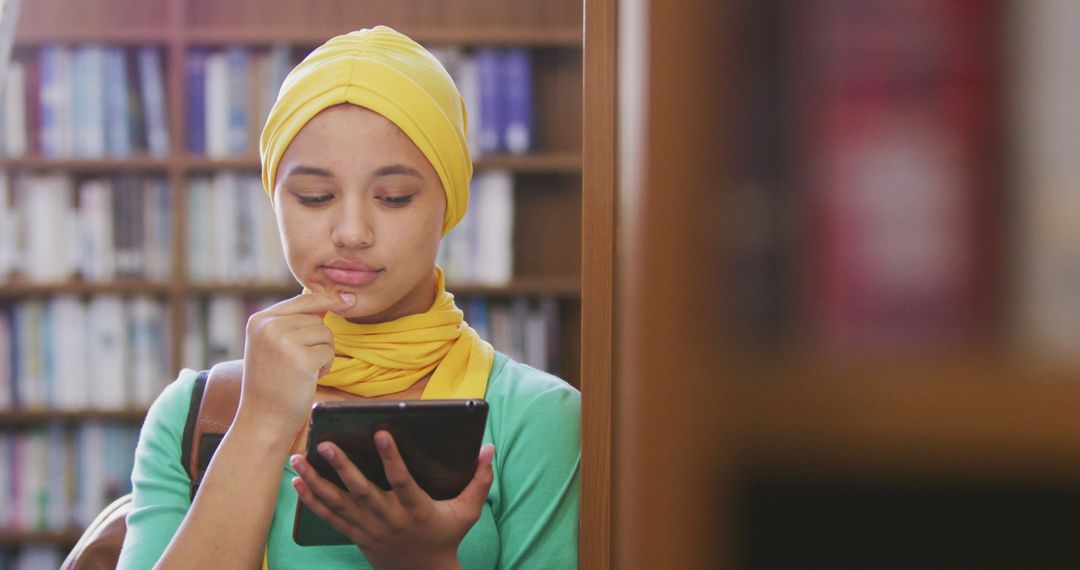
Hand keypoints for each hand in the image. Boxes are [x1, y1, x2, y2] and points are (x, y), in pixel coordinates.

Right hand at [237, 291, 354, 439]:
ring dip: (322, 353)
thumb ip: (293, 322)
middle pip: (316, 319)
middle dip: (317, 341)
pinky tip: (309, 378)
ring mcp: (284, 342)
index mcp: (259, 320)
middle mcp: (269, 327)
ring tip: (303, 371)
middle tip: (300, 363)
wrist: (263, 418)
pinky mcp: (301, 359)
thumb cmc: (271, 383)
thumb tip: (329, 301)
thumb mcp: (271, 345)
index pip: (302, 300)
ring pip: (325, 334)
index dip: (326, 299)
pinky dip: (325, 366)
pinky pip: (329, 351)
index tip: (346, 300)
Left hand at [290, 432, 495, 569]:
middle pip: (361, 491)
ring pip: (338, 503)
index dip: (391, 457)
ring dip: (316, 481)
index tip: (380, 433)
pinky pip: (330, 517)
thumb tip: (488, 449)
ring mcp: (369, 528)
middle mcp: (390, 518)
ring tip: (298, 460)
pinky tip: (297, 483)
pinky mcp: (356, 535)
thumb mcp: (468, 511)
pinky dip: (312, 500)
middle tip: (326, 444)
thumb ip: (480, 479)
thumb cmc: (447, 536)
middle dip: (342, 467)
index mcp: (417, 509)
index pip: (402, 480)